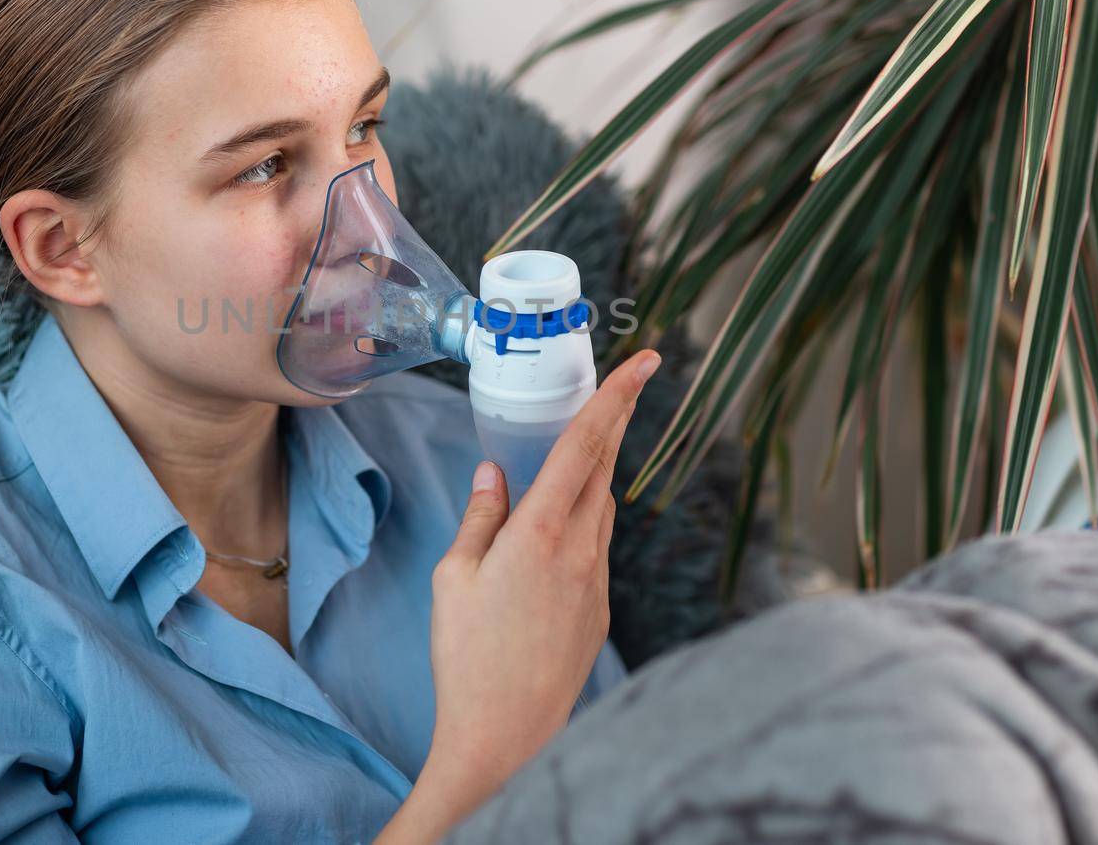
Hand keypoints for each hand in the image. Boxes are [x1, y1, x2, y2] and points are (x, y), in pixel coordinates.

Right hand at [414, 348, 660, 825]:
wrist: (506, 736)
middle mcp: (580, 549)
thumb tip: (494, 475)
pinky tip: (558, 526)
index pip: (586, 445)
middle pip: (604, 467)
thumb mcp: (454, 577)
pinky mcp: (599, 609)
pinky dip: (584, 519)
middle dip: (616, 420)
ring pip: (602, 506)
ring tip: (580, 449)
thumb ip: (479, 519)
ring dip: (596, 471)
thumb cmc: (468, 657)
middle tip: (626, 381)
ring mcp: (596, 581)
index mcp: (540, 531)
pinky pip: (596, 546)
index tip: (644, 360)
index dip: (615, 396)